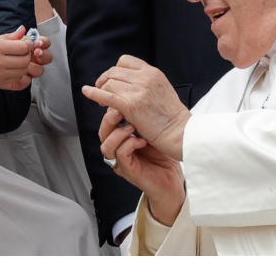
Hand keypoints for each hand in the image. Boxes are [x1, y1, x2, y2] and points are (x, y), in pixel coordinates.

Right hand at [0, 27, 35, 90]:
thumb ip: (8, 36)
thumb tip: (24, 31)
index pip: (23, 47)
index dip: (28, 45)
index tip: (26, 43)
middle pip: (25, 60)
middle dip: (28, 55)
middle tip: (23, 52)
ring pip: (24, 72)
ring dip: (25, 66)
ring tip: (18, 61)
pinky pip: (19, 82)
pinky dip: (22, 77)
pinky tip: (16, 71)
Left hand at [82, 55, 190, 160]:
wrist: (181, 132)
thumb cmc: (172, 117)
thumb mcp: (161, 90)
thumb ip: (145, 84)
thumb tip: (125, 85)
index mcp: (153, 72)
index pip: (125, 61)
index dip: (114, 71)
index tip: (112, 81)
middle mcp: (145, 78)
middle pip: (114, 71)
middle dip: (105, 80)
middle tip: (102, 91)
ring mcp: (138, 91)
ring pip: (109, 82)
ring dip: (102, 90)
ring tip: (103, 102)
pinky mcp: (131, 105)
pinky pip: (106, 94)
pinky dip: (94, 93)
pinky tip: (87, 92)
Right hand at [97, 108, 183, 225]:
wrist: (174, 177)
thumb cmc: (163, 154)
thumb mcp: (151, 130)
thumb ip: (140, 117)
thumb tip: (135, 97)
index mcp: (121, 138)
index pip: (107, 122)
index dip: (111, 111)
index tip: (121, 99)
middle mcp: (117, 149)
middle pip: (102, 132)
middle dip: (110, 119)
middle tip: (121, 110)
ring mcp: (121, 161)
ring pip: (106, 145)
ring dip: (119, 133)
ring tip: (133, 127)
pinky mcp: (128, 170)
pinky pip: (120, 154)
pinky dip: (129, 144)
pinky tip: (141, 141)